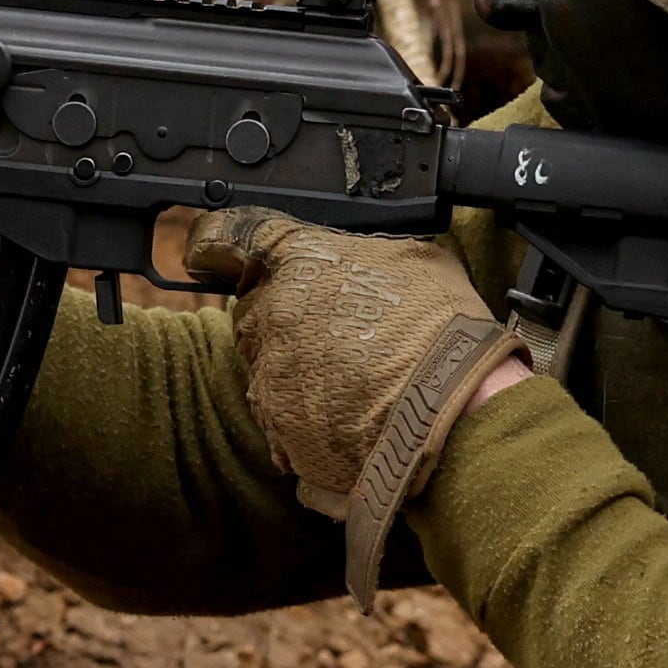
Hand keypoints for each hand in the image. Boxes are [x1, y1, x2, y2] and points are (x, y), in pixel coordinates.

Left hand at [183, 210, 526, 598]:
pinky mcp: (279, 430)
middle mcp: (271, 314)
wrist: (457, 413)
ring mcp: (270, 376)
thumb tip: (351, 258)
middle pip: (252, 309)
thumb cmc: (444, 333)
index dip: (219, 242)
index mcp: (298, 260)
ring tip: (354, 380)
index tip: (210, 251)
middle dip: (282, 318)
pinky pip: (279, 418)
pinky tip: (350, 416)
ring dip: (296, 371)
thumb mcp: (413, 259)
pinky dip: (306, 417)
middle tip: (334, 333)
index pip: (231, 237)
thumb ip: (358, 254)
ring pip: (264, 366)